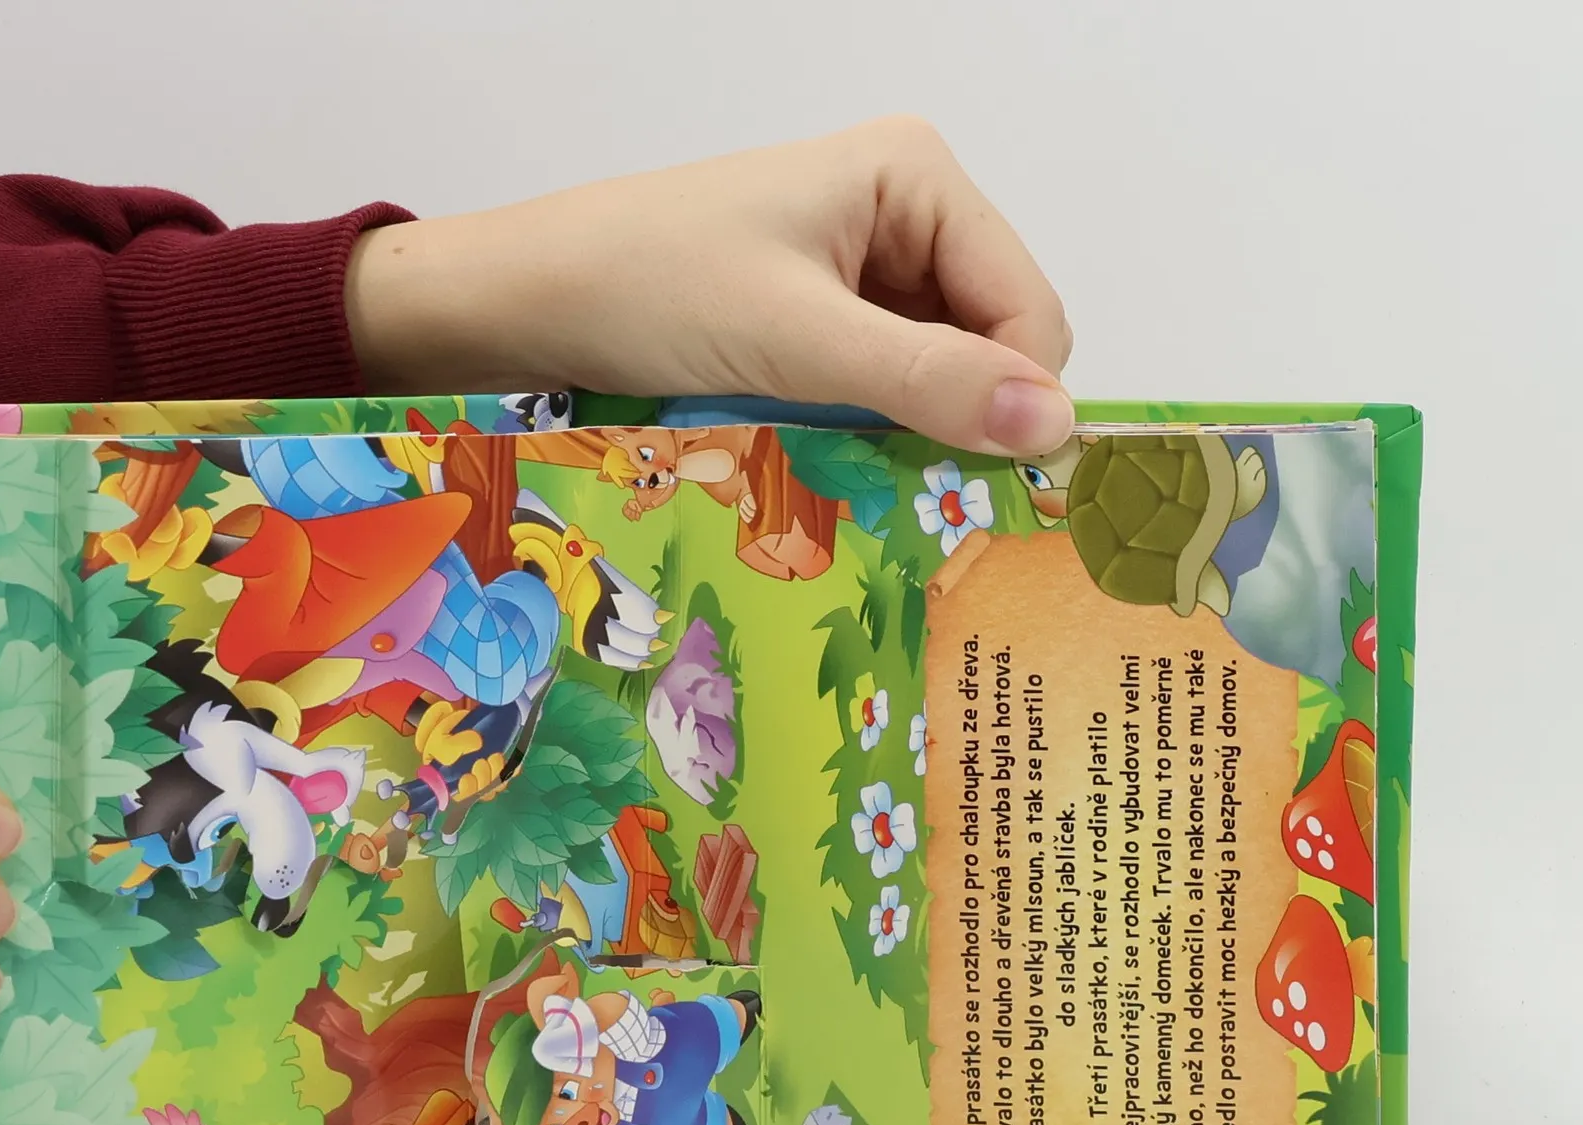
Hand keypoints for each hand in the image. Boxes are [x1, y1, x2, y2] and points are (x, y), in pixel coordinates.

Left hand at [349, 117, 1073, 456]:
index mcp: (918, 177)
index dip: (1015, 401)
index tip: (983, 488)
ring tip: (852, 477)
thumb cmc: (650, 290)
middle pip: (988, 347)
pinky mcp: (817, 321)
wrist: (527, 302)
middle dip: (957, 418)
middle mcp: (903, 215)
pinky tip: (827, 463)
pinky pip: (878, 390)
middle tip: (900, 487)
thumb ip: (927, 381)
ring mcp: (859, 271)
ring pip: (934, 379)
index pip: (1028, 311)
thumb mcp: (798, 338)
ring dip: (905, 434)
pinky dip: (864, 433)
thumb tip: (1055, 426)